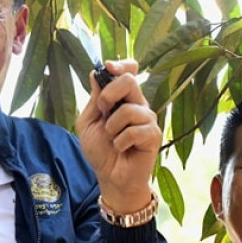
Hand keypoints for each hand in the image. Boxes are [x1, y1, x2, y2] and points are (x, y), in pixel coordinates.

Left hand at [76, 59, 160, 214]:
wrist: (110, 177)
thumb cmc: (100, 150)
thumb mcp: (88, 122)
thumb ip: (94, 98)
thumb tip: (97, 73)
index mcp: (122, 98)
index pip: (130, 72)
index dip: (122, 65)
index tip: (109, 67)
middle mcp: (138, 104)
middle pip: (129, 81)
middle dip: (109, 95)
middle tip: (102, 112)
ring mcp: (147, 119)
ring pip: (129, 109)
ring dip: (111, 127)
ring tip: (112, 138)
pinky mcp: (153, 135)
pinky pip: (135, 130)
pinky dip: (121, 141)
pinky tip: (122, 148)